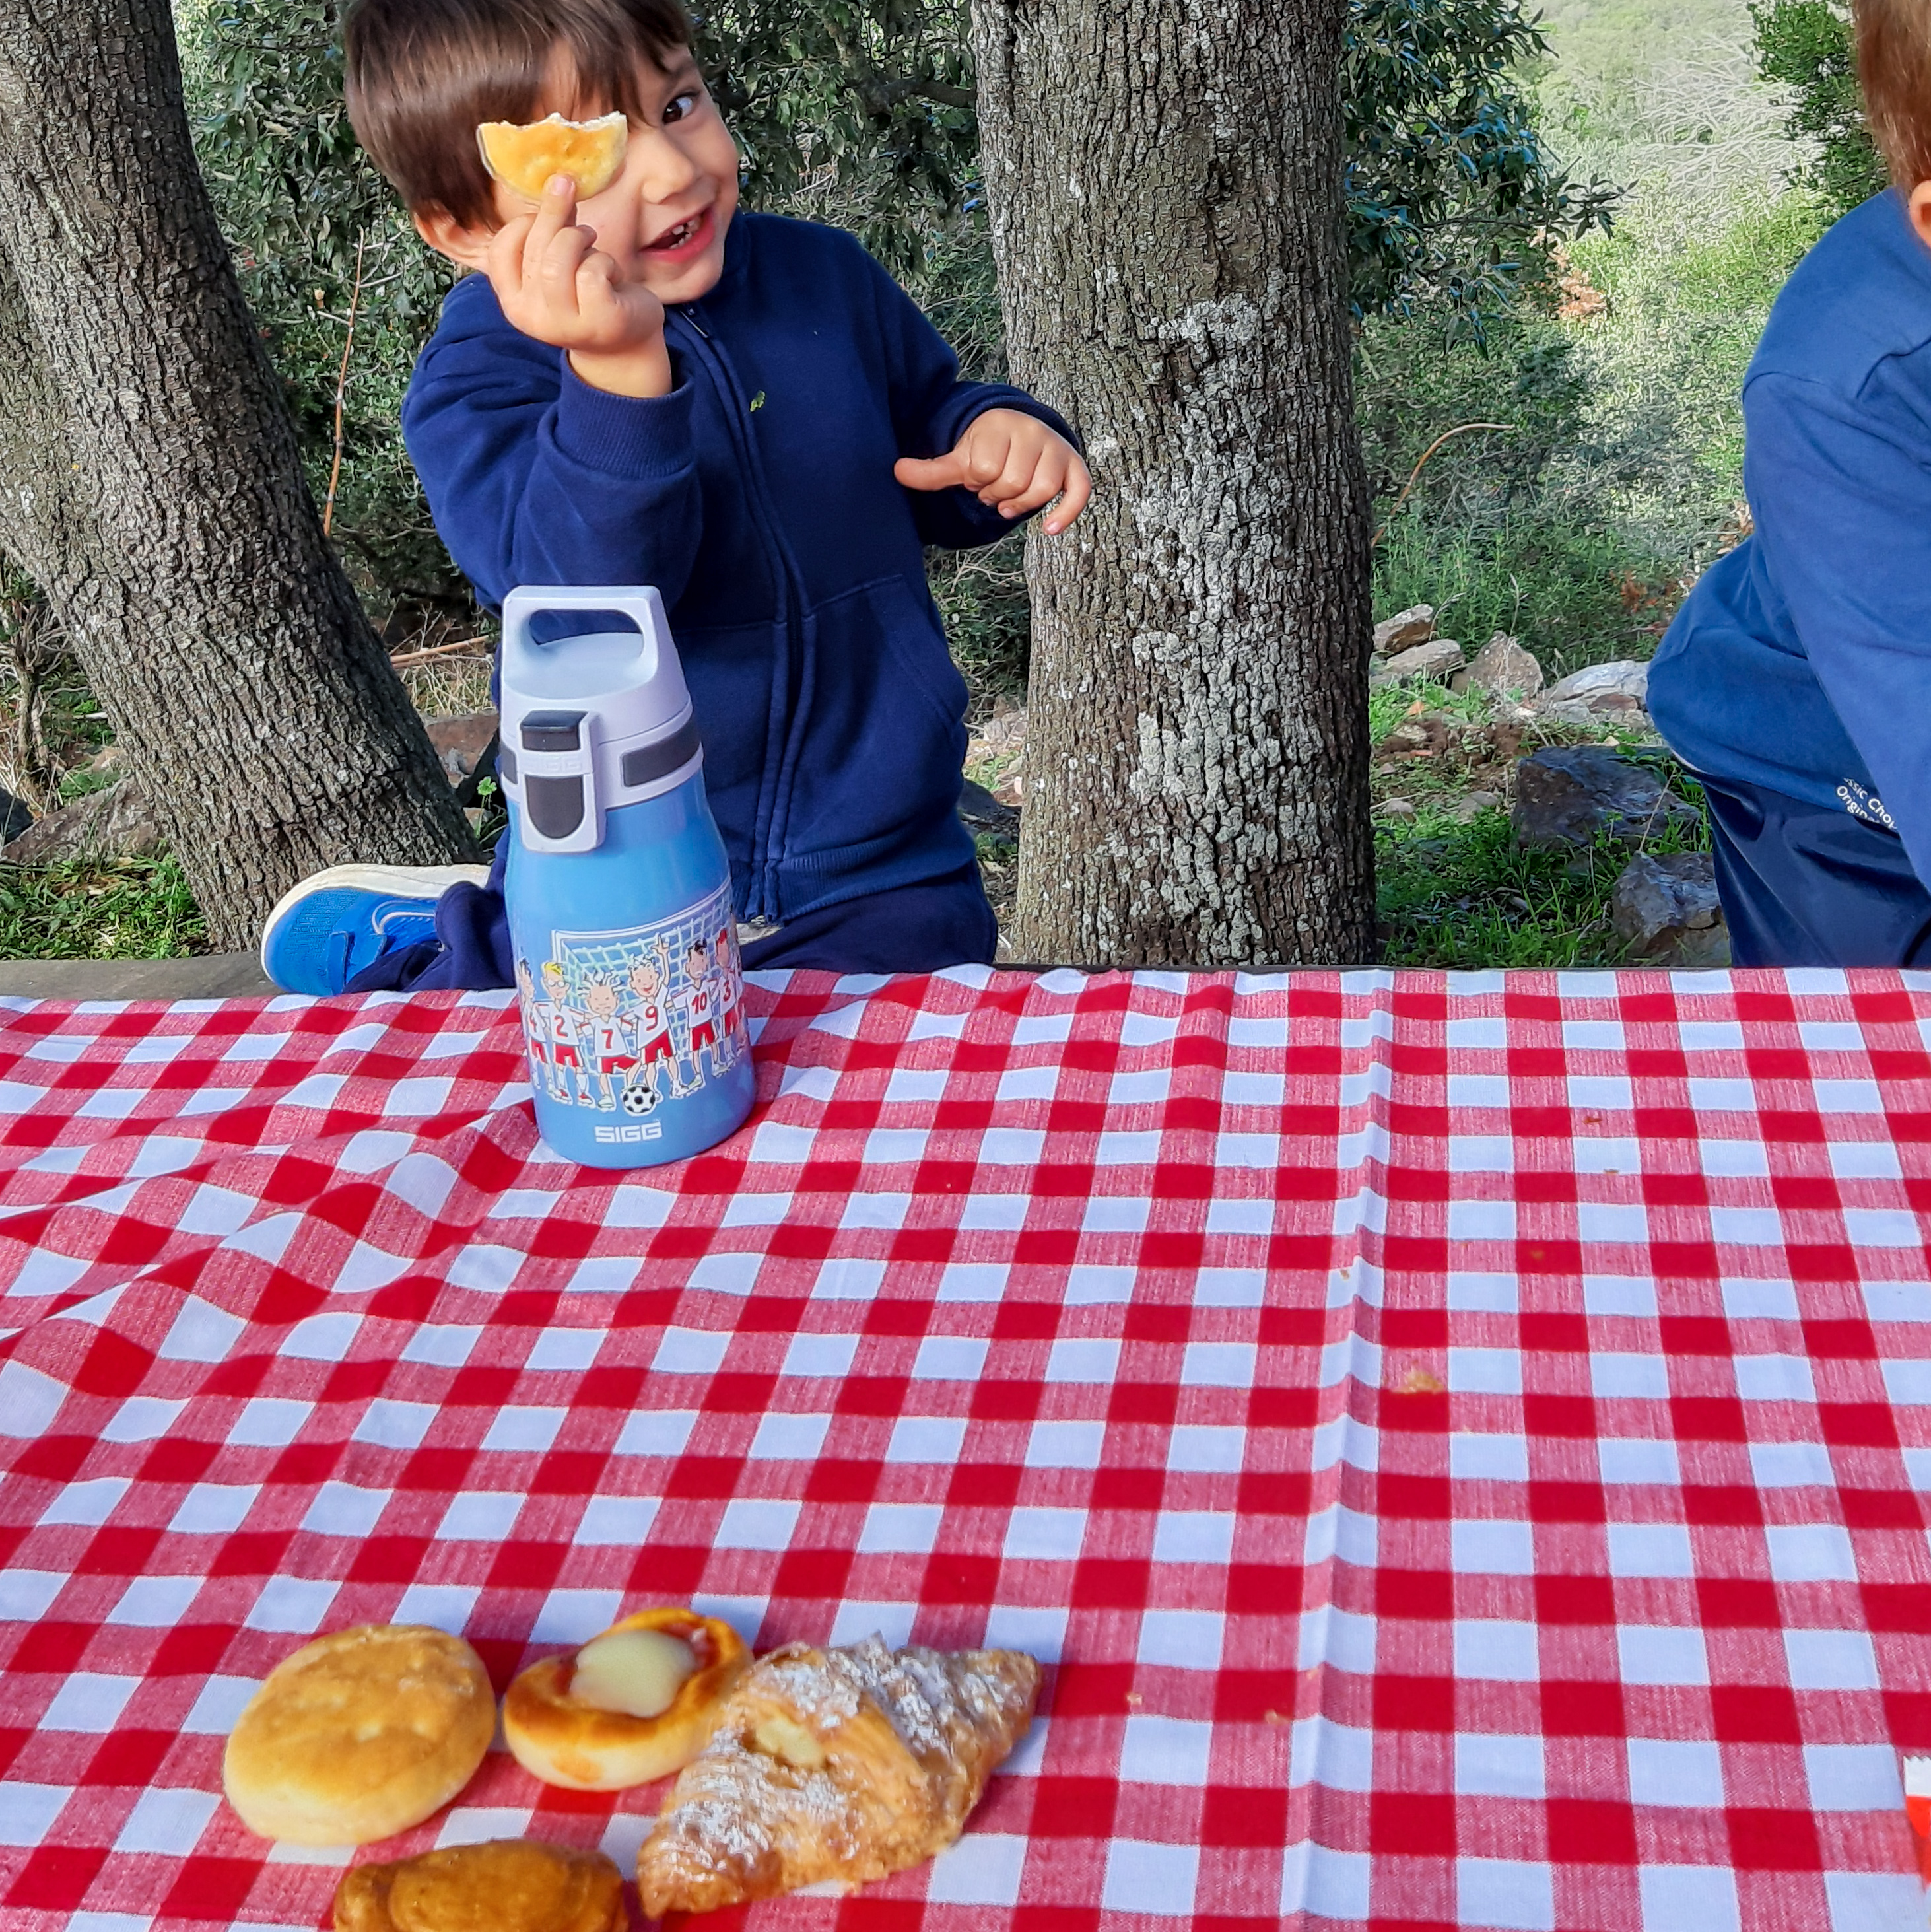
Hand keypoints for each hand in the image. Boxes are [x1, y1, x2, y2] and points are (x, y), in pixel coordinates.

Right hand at [485, 176, 668, 396]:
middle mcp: (530, 317)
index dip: (525, 223)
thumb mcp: (561, 262)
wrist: (626, 345)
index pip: (500, 249)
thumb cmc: (588, 296)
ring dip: (582, 240)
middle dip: (561, 222)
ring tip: (595, 250)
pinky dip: (607, 263)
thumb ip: (552, 228)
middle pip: (536, 246)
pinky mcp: (597, 321)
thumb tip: (559, 180)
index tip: (550, 220)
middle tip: (584, 228)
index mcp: (513, 302)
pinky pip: (593, 271)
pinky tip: (613, 277)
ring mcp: (562, 323)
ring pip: (560, 256)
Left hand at [894, 408, 1091, 534]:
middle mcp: (1033, 432)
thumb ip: (933, 470)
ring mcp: (1057, 449)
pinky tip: (1049, 531)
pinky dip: (1066, 514)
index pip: (985, 469)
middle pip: (1013, 482)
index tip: (977, 475)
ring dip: (1021, 504)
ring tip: (1009, 500)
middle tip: (993, 488)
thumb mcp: (960, 458)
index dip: (976, 481)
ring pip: (1041, 490)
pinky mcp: (1075, 468)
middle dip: (997, 493)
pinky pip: (1079, 492)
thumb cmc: (988, 449)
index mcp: (1001, 425)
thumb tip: (896, 471)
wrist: (1022, 433)